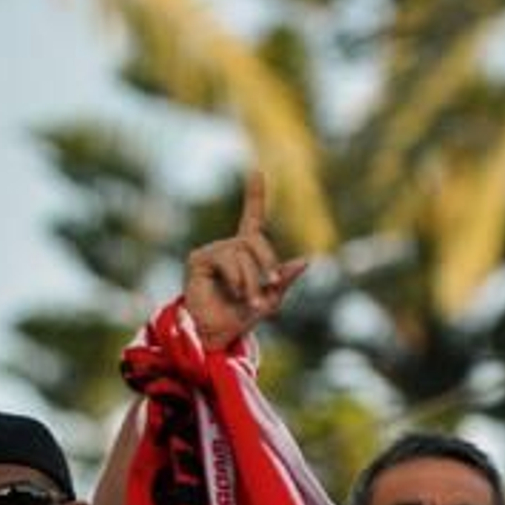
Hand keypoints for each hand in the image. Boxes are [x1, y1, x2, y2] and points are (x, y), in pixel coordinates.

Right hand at [183, 172, 306, 349]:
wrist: (214, 333)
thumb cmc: (240, 317)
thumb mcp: (271, 298)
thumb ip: (285, 279)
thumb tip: (306, 260)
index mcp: (245, 252)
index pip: (251, 218)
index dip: (254, 195)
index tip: (256, 171)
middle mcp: (227, 247)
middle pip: (255, 239)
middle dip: (267, 263)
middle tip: (269, 286)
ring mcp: (212, 252)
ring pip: (243, 252)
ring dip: (251, 279)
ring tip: (249, 299)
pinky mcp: (198, 259)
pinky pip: (228, 259)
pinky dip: (237, 277)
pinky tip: (233, 292)